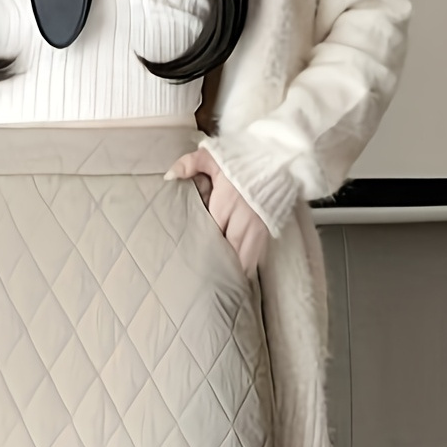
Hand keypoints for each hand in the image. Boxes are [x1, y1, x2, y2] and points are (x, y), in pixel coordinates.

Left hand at [166, 147, 269, 276]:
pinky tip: (236, 282)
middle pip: (227, 250)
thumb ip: (191, 163)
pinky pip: (255, 257)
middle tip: (201, 287)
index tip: (187, 262)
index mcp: (227, 200)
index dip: (200, 247)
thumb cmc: (242, 159)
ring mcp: (257, 226)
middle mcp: (243, 217)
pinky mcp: (267, 231)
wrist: (277, 156)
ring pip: (243, 258)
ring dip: (232, 274)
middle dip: (216, 268)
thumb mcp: (215, 156)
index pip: (209, 230)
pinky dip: (246, 270)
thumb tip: (169, 176)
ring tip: (219, 291)